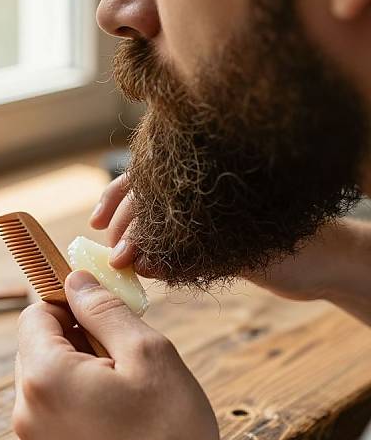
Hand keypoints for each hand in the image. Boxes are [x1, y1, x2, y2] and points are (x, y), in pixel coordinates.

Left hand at [13, 270, 237, 439]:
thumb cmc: (171, 432)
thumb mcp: (146, 352)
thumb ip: (104, 309)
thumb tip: (76, 280)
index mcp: (45, 377)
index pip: (35, 314)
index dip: (66, 302)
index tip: (98, 308)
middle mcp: (27, 412)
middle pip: (37, 347)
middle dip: (73, 336)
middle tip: (119, 350)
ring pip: (44, 379)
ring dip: (75, 369)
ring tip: (120, 387)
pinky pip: (50, 412)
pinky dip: (74, 400)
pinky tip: (113, 415)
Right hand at [90, 174, 370, 309]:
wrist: (330, 263)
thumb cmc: (298, 246)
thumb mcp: (242, 248)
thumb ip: (192, 255)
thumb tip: (143, 264)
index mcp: (210, 175)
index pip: (156, 183)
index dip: (129, 211)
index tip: (113, 244)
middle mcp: (204, 189)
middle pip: (150, 193)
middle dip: (125, 220)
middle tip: (109, 250)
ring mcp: (206, 210)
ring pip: (157, 211)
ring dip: (132, 229)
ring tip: (111, 248)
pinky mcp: (211, 233)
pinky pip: (174, 236)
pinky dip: (154, 247)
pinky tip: (140, 258)